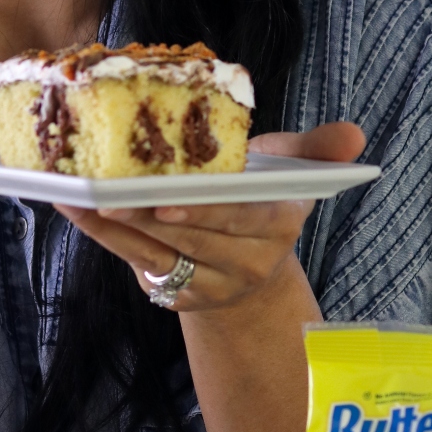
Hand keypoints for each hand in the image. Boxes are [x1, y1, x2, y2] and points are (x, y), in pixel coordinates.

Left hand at [56, 121, 365, 311]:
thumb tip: (354, 135)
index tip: (170, 197)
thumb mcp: (290, 171)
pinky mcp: (180, 297)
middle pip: (195, 239)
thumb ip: (317, 150)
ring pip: (159, 254)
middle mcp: (250, 263)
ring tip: (80, 198)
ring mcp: (213, 285)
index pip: (244, 217)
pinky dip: (105, 238)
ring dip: (116, 228)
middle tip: (111, 195)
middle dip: (149, 217)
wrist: (252, 270)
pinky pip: (137, 265)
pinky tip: (77, 211)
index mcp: (279, 224)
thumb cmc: (263, 198)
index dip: (208, 211)